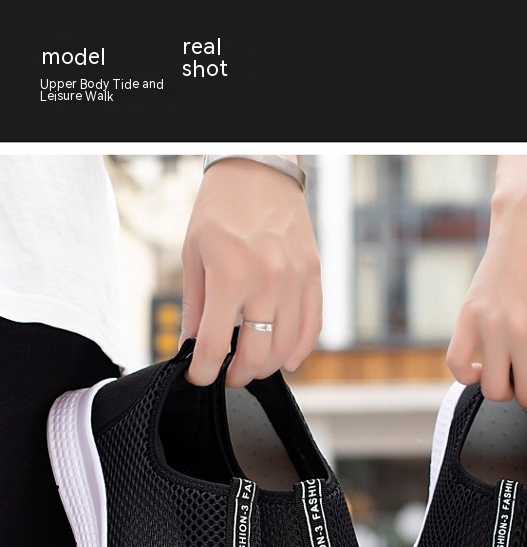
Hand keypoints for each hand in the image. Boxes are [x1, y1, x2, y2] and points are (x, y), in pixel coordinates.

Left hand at [180, 157, 322, 386]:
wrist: (259, 169)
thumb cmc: (221, 207)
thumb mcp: (193, 254)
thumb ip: (195, 305)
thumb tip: (193, 345)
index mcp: (229, 275)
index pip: (217, 344)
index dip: (205, 371)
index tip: (199, 378)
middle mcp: (267, 281)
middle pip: (257, 353)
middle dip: (239, 374)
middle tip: (228, 375)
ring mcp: (295, 279)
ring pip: (287, 346)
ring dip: (268, 366)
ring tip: (253, 366)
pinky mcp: (314, 275)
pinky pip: (313, 325)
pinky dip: (302, 349)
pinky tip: (289, 360)